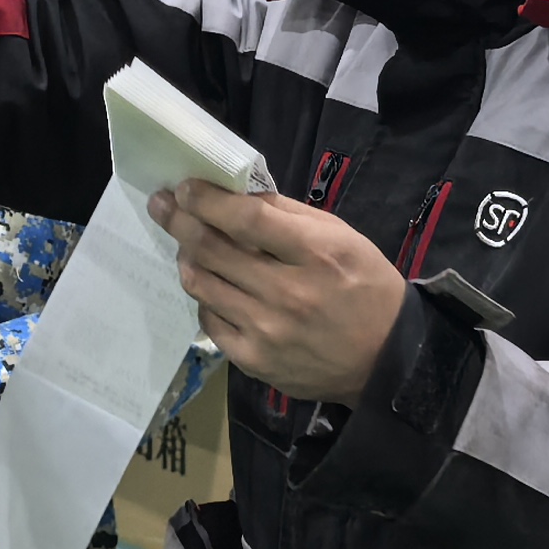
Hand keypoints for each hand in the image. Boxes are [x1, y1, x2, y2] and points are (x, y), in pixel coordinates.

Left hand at [154, 181, 406, 404]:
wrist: (386, 360)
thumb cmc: (365, 287)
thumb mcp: (342, 237)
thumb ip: (289, 214)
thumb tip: (237, 195)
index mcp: (316, 255)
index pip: (247, 219)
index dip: (207, 200)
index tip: (184, 187)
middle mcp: (288, 293)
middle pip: (212, 250)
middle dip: (179, 220)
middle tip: (162, 204)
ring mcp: (267, 331)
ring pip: (202, 285)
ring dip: (186, 257)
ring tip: (185, 244)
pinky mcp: (254, 360)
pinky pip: (210, 321)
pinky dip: (205, 297)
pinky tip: (211, 284)